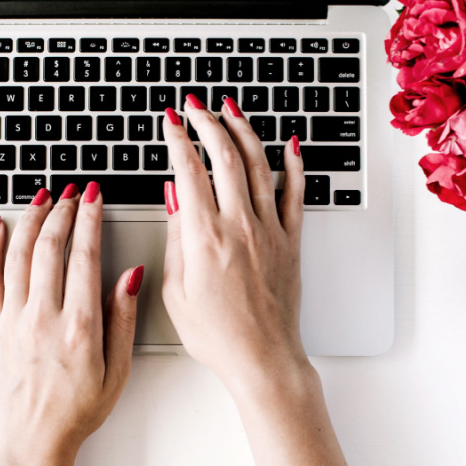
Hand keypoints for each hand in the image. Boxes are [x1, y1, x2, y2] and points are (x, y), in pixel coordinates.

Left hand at [0, 182, 143, 465]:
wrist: (32, 441)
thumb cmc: (76, 412)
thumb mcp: (117, 371)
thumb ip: (123, 319)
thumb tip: (130, 276)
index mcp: (79, 326)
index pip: (84, 256)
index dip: (89, 219)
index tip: (94, 197)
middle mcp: (42, 317)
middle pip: (49, 247)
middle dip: (62, 210)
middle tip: (72, 191)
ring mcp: (12, 320)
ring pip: (18, 254)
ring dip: (31, 219)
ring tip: (43, 197)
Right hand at [161, 96, 308, 390]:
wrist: (262, 358)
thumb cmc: (217, 335)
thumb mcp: (175, 290)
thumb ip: (174, 238)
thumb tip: (173, 197)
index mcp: (205, 237)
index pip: (188, 170)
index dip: (177, 138)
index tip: (170, 121)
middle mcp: (240, 226)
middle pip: (224, 156)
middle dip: (207, 122)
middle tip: (196, 106)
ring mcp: (269, 231)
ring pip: (259, 164)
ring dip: (243, 130)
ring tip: (230, 110)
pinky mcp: (290, 241)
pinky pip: (295, 193)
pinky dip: (293, 164)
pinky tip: (288, 145)